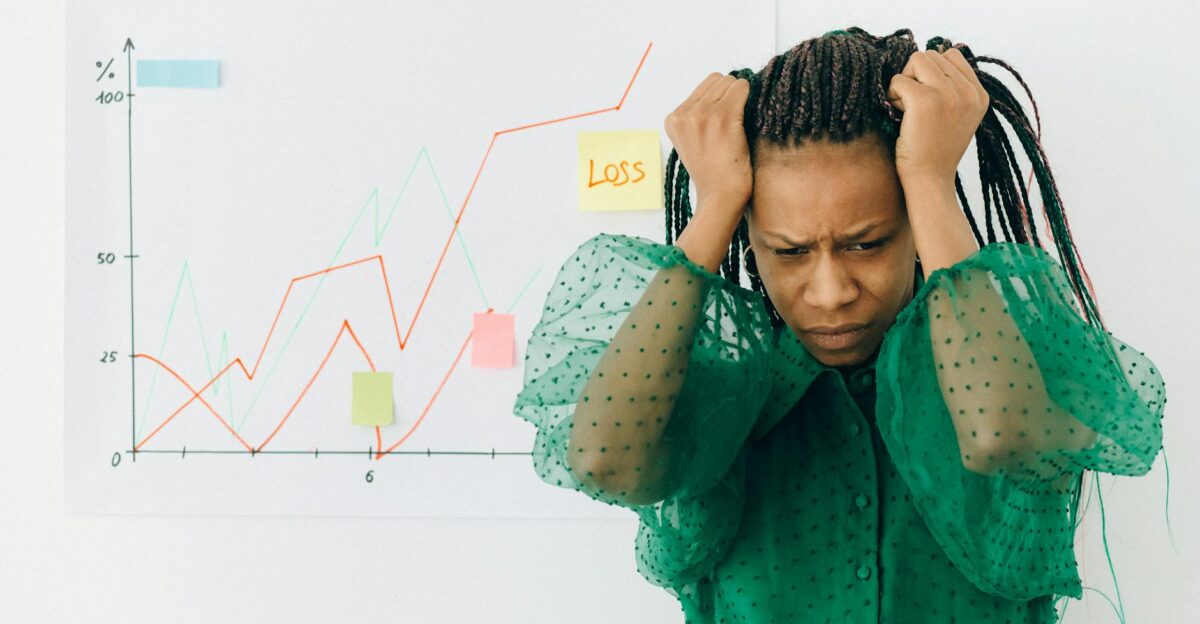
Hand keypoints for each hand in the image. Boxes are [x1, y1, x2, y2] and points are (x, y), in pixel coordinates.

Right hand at [664, 73, 752, 208]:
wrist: (720, 198)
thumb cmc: (713, 173)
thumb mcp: (692, 142)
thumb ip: (697, 117)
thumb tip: (724, 87)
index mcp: (673, 120)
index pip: (703, 87)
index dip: (720, 98)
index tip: (726, 118)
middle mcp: (684, 115)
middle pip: (717, 80)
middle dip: (730, 94)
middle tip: (736, 120)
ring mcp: (702, 115)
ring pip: (730, 81)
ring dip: (741, 97)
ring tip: (741, 123)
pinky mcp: (723, 118)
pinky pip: (742, 89)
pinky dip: (750, 98)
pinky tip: (749, 119)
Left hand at [885, 47, 989, 185]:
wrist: (930, 180)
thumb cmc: (935, 150)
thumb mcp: (957, 116)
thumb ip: (953, 88)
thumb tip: (934, 54)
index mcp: (979, 94)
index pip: (951, 55)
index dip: (931, 72)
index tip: (928, 98)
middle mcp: (968, 91)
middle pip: (931, 55)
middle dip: (916, 76)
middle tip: (914, 107)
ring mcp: (949, 94)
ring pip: (916, 60)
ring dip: (904, 82)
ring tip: (907, 109)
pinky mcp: (925, 100)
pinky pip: (898, 79)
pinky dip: (892, 95)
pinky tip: (900, 116)